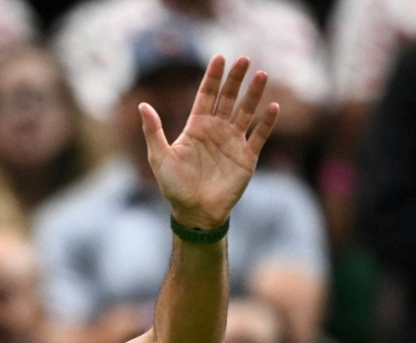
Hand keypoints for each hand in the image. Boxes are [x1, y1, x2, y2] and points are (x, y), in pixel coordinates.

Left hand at [140, 55, 279, 229]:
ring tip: (261, 75)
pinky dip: (266, 123)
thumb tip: (142, 105)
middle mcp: (216, 130)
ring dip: (254, 94)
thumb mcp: (160, 158)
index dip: (213, 77)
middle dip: (235, 79)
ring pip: (246, 112)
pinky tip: (272, 107)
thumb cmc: (174, 187)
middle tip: (244, 59)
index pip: (206, 95)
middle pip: (228, 98)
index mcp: (196, 127)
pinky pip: (259, 136)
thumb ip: (153, 131)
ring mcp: (233, 142)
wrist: (194, 212)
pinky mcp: (247, 157)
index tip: (219, 57)